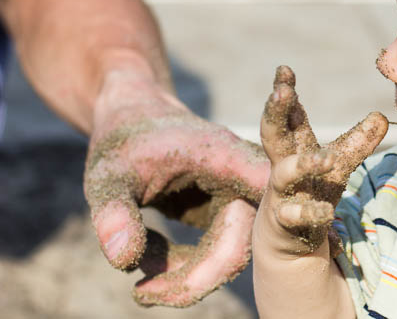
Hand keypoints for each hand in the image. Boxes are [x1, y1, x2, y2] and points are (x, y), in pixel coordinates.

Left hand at [83, 70, 268, 306]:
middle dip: (195, 280)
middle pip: (240, 242)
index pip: (263, 188)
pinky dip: (183, 268)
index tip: (260, 255)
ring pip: (229, 255)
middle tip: (142, 293)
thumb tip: (123, 262)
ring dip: (187, 279)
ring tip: (140, 284)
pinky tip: (147, 258)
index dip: (273, 219)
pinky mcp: (226, 214)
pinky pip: (214, 254)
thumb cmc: (124, 139)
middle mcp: (241, 177)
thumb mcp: (108, 174)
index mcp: (223, 155)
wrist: (135, 118)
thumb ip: (114, 213)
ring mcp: (237, 197)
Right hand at [259, 65, 387, 255]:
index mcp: (295, 146)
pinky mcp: (285, 223)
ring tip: (326, 159)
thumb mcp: (340, 163)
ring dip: (304, 164)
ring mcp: (281, 193)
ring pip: (285, 173)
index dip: (285, 91)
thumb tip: (382, 115)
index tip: (284, 69)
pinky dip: (312, 212)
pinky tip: (326, 212)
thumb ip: (358, 140)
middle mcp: (283, 165)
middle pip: (272, 134)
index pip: (289, 114)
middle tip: (281, 92)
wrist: (290, 240)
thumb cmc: (314, 190)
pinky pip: (296, 216)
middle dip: (275, 112)